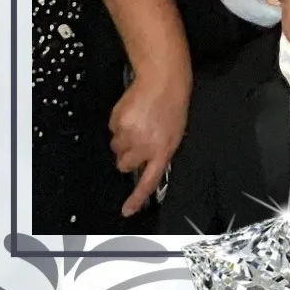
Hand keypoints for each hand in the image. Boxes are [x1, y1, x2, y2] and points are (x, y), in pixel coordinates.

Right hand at [109, 67, 190, 216]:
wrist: (163, 79)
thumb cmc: (174, 103)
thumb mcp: (176, 131)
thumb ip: (161, 150)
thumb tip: (149, 161)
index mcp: (163, 150)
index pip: (149, 180)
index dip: (137, 197)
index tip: (127, 210)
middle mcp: (144, 146)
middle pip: (124, 165)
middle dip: (129, 156)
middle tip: (139, 141)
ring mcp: (128, 134)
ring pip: (117, 148)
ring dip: (124, 140)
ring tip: (139, 123)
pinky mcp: (117, 122)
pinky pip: (112, 130)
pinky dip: (119, 125)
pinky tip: (132, 113)